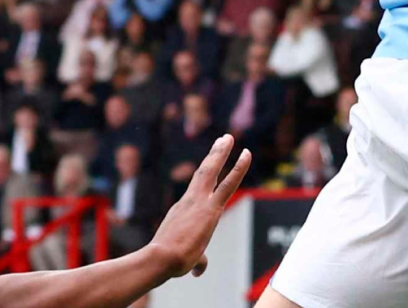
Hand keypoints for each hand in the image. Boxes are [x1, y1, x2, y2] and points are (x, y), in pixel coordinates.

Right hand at [146, 135, 252, 276]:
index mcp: (183, 211)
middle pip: (204, 172)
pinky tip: (247, 154)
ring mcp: (199, 203)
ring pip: (211, 171)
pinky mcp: (211, 208)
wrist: (160, 259)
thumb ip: (198, 261)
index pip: (198, 191)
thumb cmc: (168, 262)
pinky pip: (229, 183)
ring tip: (229, 137)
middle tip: (224, 140)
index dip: (206, 177)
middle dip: (214, 155)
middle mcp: (190, 202)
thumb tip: (199, 269)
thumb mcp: (187, 259)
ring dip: (221, 152)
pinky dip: (238, 167)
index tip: (212, 164)